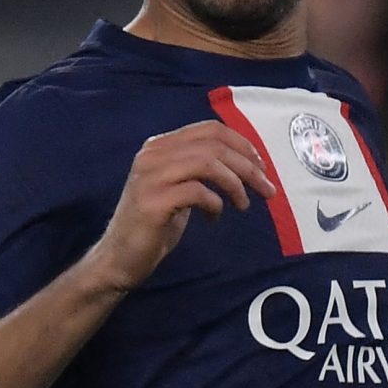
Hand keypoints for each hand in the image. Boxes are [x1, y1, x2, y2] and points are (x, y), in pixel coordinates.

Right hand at [84, 121, 275, 293]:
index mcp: (159, 145)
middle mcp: (152, 154)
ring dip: (236, 184)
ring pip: (208, 163)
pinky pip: (197, 192)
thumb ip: (199, 168)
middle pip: (214, 145)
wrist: (120, 257)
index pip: (209, 129)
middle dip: (248, 166)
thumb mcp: (178, 187)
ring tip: (243, 204)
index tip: (261, 166)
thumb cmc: (154, 224)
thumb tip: (245, 162)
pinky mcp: (153, 201)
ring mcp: (150, 176)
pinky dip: (215, 204)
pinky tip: (214, 218)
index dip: (242, 144)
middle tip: (267, 189)